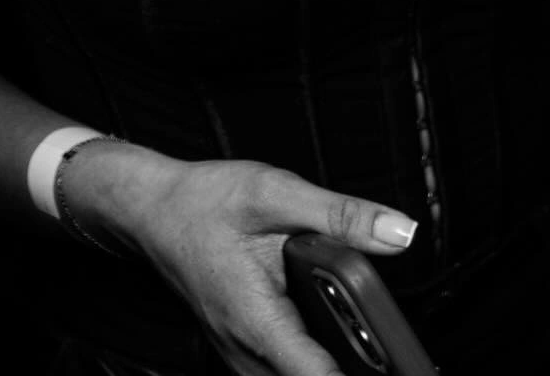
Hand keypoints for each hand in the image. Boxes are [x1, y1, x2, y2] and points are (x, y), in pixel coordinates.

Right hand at [65, 142, 416, 375]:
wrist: (152, 209)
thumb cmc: (203, 202)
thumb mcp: (276, 192)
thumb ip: (341, 215)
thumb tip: (397, 232)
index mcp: (258, 321)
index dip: (365, 372)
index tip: (396, 362)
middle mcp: (245, 352)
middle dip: (350, 362)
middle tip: (378, 333)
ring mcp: (239, 356)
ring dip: (328, 359)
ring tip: (354, 327)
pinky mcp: (239, 349)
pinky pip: (279, 370)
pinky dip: (307, 355)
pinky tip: (323, 323)